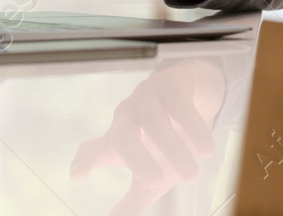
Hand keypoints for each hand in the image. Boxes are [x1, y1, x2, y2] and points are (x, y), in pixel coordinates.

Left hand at [70, 57, 227, 215]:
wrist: (195, 94)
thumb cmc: (167, 138)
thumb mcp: (152, 172)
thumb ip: (134, 200)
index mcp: (117, 137)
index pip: (93, 149)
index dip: (85, 161)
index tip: (77, 176)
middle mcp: (127, 115)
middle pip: (121, 135)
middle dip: (136, 159)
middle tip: (154, 182)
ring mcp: (148, 96)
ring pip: (154, 120)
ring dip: (173, 148)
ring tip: (190, 175)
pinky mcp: (173, 83)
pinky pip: (181, 105)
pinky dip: (193, 127)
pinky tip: (206, 149)